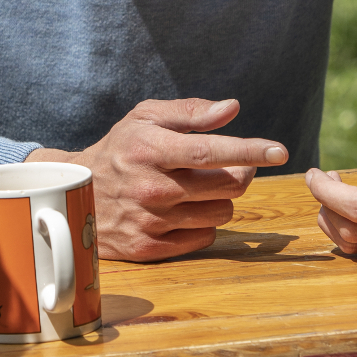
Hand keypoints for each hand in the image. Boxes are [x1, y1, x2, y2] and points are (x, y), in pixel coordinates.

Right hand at [28, 98, 287, 261]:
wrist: (76, 193)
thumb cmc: (120, 148)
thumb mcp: (145, 117)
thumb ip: (190, 111)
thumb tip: (232, 108)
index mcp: (151, 150)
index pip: (211, 151)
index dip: (250, 150)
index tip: (280, 151)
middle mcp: (152, 188)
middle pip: (227, 186)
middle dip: (238, 172)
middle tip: (230, 164)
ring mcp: (151, 221)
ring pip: (220, 213)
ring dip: (219, 199)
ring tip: (196, 188)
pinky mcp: (149, 248)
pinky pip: (204, 238)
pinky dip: (203, 224)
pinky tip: (184, 211)